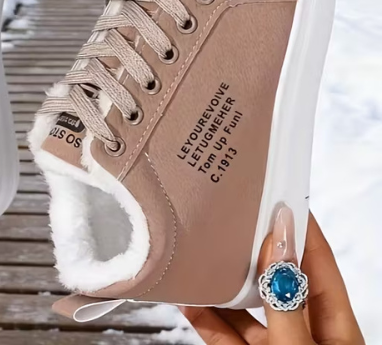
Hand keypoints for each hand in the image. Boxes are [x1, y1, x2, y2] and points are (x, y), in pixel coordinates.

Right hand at [181, 212, 364, 344]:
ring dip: (223, 285)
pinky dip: (206, 318)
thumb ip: (285, 305)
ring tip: (202, 254)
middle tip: (232, 218)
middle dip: (255, 250)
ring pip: (248, 310)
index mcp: (337, 331)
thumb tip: (277, 247)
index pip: (319, 264)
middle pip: (279, 281)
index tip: (279, 195)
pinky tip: (189, 300)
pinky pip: (226, 336)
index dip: (301, 228)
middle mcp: (307, 336)